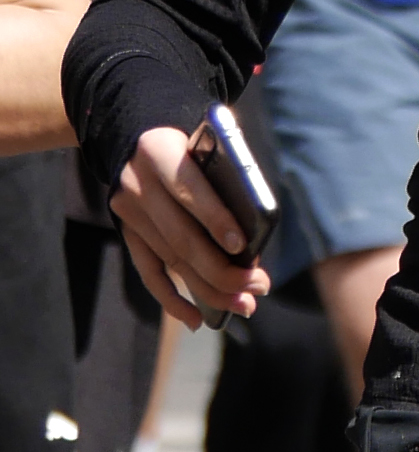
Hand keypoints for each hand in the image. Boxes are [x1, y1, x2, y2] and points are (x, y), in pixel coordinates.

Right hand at [111, 125, 267, 330]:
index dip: (216, 219)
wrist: (135, 132)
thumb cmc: (191, 140)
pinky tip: (196, 319)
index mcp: (161, 153)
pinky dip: (171, 298)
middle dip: (223, 270)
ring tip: (243, 305)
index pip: (190, 190)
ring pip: (171, 260)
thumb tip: (252, 233)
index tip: (244, 246)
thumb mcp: (205, 140)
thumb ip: (225, 172)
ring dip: (208, 289)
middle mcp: (139, 186)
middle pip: (183, 238)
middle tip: (259, 288)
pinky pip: (148, 272)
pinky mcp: (126, 232)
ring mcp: (128, 214)